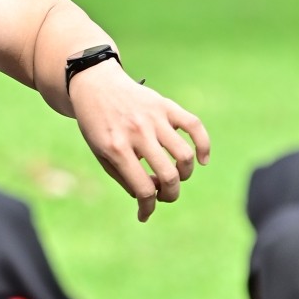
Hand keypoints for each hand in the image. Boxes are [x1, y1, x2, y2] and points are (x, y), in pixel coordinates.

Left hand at [67, 63, 209, 221]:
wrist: (94, 85)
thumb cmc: (96, 125)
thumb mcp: (100, 153)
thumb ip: (124, 177)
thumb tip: (152, 195)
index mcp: (117, 148)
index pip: (143, 189)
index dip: (148, 208)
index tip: (145, 213)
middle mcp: (137, 133)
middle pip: (169, 176)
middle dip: (170, 195)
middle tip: (164, 194)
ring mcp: (153, 118)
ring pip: (185, 155)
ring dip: (185, 174)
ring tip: (176, 175)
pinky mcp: (165, 105)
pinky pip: (194, 126)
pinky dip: (204, 145)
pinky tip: (201, 160)